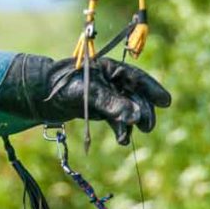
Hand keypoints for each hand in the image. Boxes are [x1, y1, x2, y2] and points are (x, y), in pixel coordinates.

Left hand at [0, 54, 170, 144]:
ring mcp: (108, 95)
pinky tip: (121, 139)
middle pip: (136, 96)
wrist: (43, 95)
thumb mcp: (88, 93)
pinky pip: (117, 118)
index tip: (166, 102)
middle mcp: (112, 81)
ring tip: (127, 138)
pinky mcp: (102, 108)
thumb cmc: (65, 86)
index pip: (137, 78)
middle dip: (143, 111)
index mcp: (110, 69)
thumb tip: (135, 117)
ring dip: (131, 123)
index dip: (152, 89)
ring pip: (128, 109)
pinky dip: (120, 128)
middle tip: (147, 127)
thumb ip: (112, 104)